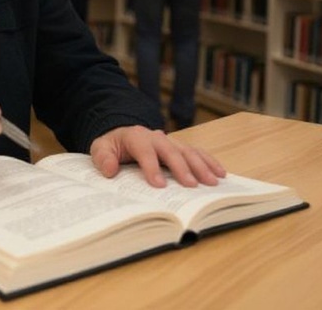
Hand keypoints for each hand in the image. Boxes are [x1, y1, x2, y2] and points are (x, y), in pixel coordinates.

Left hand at [89, 126, 225, 187]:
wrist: (122, 135)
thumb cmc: (113, 146)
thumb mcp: (100, 148)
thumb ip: (103, 158)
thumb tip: (110, 169)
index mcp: (135, 137)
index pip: (145, 151)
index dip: (151, 167)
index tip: (159, 185)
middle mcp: (156, 137)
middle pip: (171, 150)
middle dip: (182, 168)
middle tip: (191, 186)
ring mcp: (170, 141)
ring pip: (188, 151)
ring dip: (201, 166)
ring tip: (212, 182)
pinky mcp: (180, 147)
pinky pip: (197, 152)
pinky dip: (209, 162)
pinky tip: (220, 173)